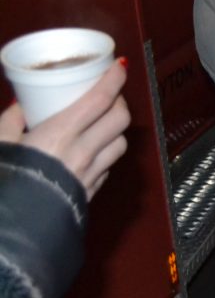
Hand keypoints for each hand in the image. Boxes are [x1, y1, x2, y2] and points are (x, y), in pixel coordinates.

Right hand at [0, 60, 129, 199]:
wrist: (11, 230)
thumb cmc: (3, 182)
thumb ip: (10, 121)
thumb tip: (21, 106)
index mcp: (61, 133)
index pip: (101, 99)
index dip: (114, 79)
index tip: (119, 66)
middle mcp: (83, 152)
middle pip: (120, 119)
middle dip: (119, 102)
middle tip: (108, 96)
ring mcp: (90, 174)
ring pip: (120, 144)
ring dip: (116, 130)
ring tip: (102, 123)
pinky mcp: (90, 192)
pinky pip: (108, 167)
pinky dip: (106, 155)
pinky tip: (92, 152)